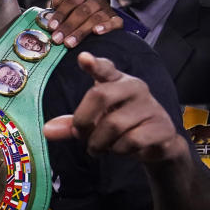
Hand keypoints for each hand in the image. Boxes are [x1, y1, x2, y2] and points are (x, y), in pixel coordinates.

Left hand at [43, 52, 184, 162]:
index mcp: (117, 81)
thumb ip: (72, 124)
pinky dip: (118, 151)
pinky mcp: (161, 127)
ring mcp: (150, 106)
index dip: (94, 64)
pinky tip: (121, 150)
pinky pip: (130, 141)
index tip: (83, 58)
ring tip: (99, 148)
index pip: (105, 68)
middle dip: (83, 120)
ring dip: (99, 143)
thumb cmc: (121, 125)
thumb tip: (47, 131)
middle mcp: (135, 88)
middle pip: (100, 95)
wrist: (159, 143)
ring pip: (113, 125)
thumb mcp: (95, 122)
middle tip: (80, 135)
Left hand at [45, 0, 121, 47]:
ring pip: (95, 18)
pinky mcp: (117, 20)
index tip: (51, 27)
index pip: (71, 1)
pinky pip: (114, 22)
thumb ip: (59, 6)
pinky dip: (106, 27)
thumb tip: (54, 6)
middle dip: (68, 26)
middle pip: (82, 11)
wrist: (101, 20)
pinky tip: (96, 32)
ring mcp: (108, 10)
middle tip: (57, 39)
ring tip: (69, 43)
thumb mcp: (67, 9)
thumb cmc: (77, 15)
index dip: (60, 14)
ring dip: (80, 32)